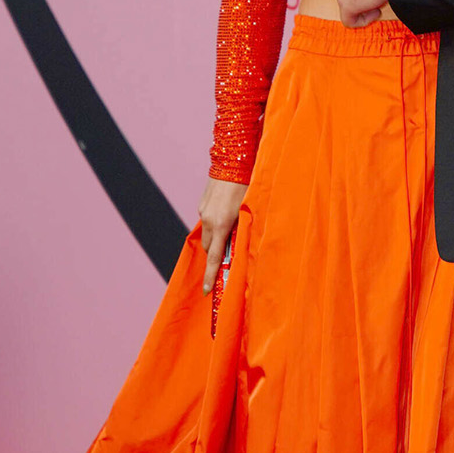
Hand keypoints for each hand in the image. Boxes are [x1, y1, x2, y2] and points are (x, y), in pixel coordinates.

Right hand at [197, 178, 247, 294]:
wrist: (232, 161)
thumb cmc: (248, 186)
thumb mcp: (250, 210)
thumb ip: (244, 229)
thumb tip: (242, 246)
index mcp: (221, 224)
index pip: (214, 257)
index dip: (210, 275)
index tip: (206, 291)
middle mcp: (209, 219)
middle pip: (209, 248)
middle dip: (214, 257)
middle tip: (221, 265)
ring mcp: (204, 211)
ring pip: (208, 234)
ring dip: (216, 240)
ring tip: (228, 237)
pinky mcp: (203, 203)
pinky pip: (207, 221)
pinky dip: (215, 226)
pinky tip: (226, 218)